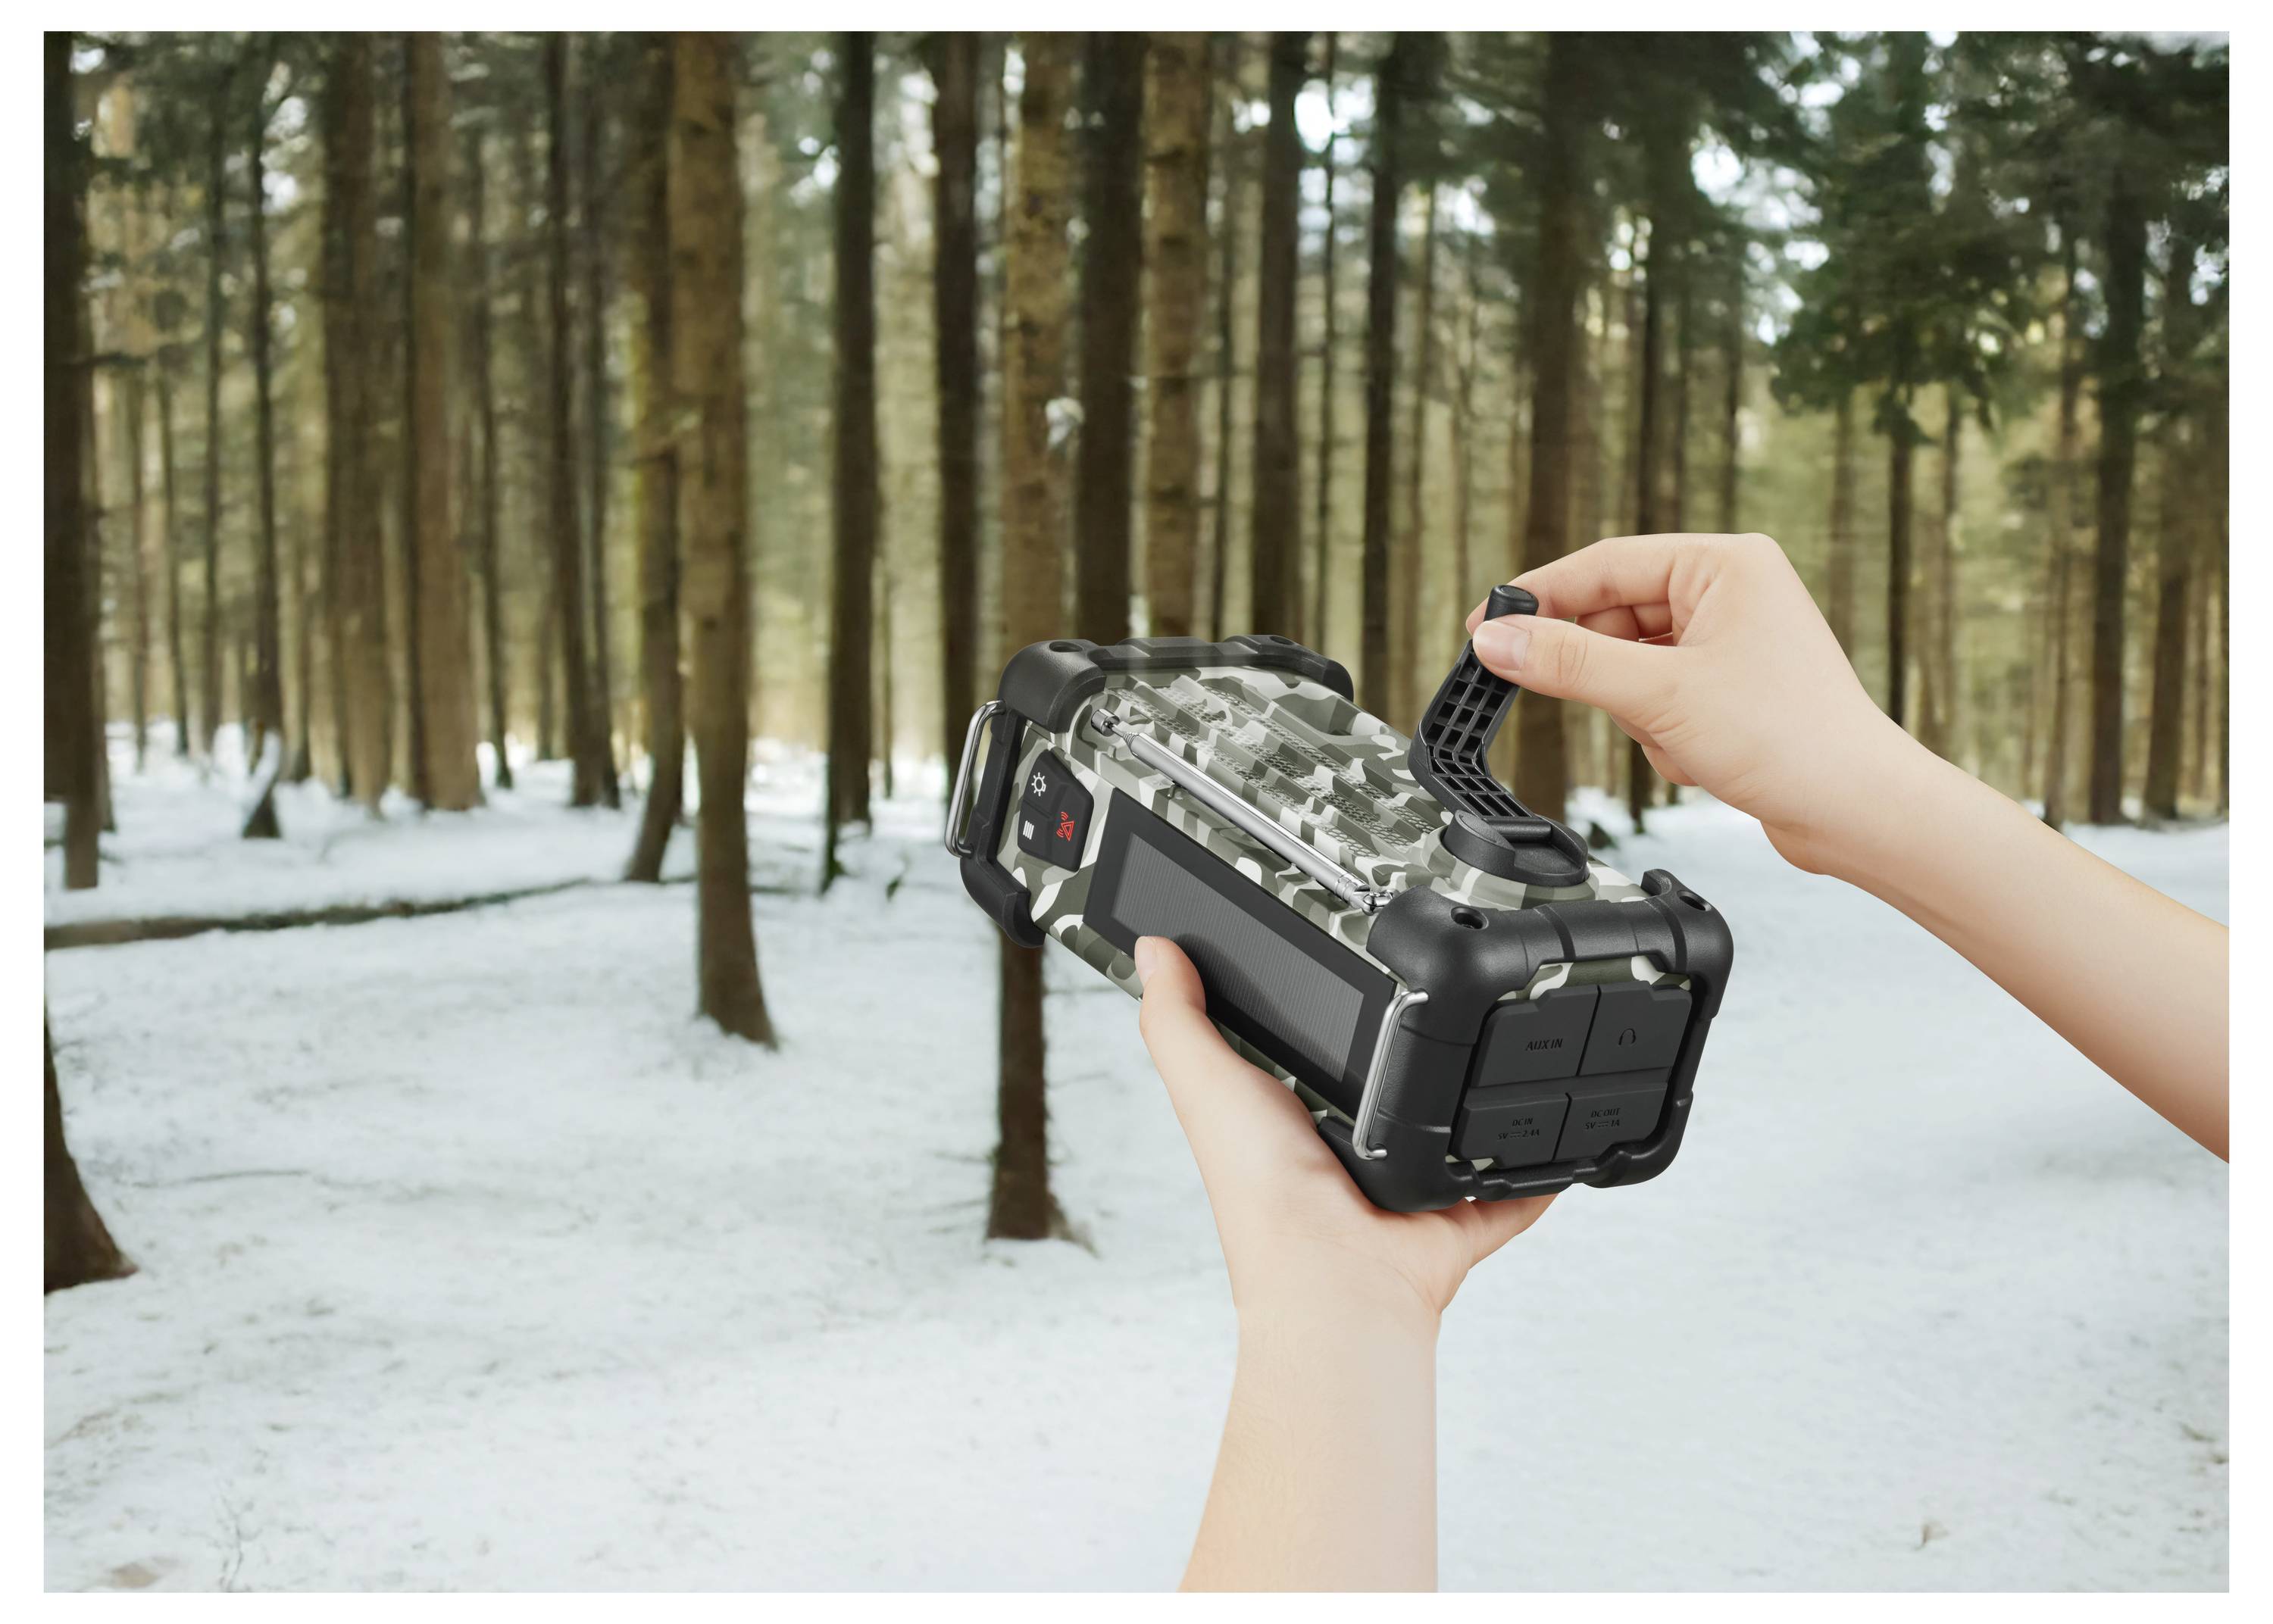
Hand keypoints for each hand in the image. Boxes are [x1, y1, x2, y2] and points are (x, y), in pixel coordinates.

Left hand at [1134, 937, 1552, 1330]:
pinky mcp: (1460, 1215)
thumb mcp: (1208, 1086)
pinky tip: (1555, 1135)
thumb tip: (1151, 948)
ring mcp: (1409, 1187)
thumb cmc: (1264, 1197)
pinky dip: (1536, 1171)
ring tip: (1501, 1041)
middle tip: (1446, 992)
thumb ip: (1177, 1018)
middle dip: (1418, 1048)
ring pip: (1454, 1129)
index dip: (1327, 1015)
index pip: (1311, 1050)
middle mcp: (1351, 1151)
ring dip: (1475, 1099)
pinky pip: (1510, 1188)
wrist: (1338, 1277)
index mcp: (1290, 1117)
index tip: (1351, 967)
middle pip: (1392, 1084)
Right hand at [1469, 531, 1922, 874]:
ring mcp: (1731, 642)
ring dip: (1641, 714)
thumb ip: (1568, 664)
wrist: (1858, 811)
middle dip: (1610, 676)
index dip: (1538, 598)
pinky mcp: (1730, 689)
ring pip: (1631, 667)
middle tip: (1615, 707)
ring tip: (1687, 738)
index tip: (1484, 627)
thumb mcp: (1658, 695)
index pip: (1603, 564)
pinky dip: (1663, 734)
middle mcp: (1731, 592)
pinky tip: (1703, 755)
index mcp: (1725, 563)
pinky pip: (1658, 700)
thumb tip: (1495, 640)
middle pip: (1613, 619)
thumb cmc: (1789, 738)